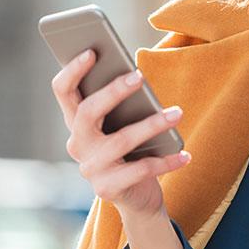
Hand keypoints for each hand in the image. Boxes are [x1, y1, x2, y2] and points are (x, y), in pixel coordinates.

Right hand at [51, 49, 191, 218]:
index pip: (63, 91)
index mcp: (77, 123)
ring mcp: (90, 168)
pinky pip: (141, 169)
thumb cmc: (133, 151)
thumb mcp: (125, 124)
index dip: (73, 71)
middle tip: (140, 76)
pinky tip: (185, 154)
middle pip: (87, 112)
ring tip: (178, 112)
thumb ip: (124, 104)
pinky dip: (166, 161)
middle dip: (113, 91)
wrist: (137, 197)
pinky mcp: (108, 188)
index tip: (92, 51)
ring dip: (152, 124)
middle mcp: (78, 144)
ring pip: (120, 140)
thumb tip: (137, 76)